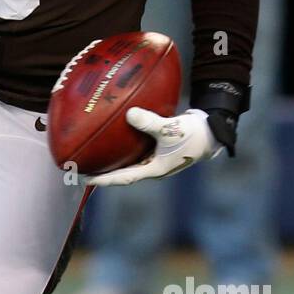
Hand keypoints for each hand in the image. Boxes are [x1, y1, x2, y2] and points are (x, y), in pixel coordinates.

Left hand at [85, 107, 220, 186]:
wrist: (212, 131)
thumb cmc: (193, 134)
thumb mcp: (170, 129)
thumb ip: (150, 122)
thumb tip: (129, 114)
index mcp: (154, 170)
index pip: (123, 178)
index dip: (103, 179)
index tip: (85, 178)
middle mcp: (152, 167)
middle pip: (122, 172)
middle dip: (103, 171)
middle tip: (81, 167)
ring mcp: (155, 159)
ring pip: (128, 161)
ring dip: (112, 159)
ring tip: (92, 154)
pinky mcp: (158, 148)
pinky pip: (136, 149)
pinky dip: (124, 145)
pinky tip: (114, 136)